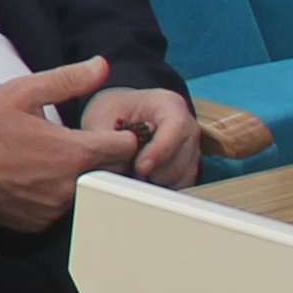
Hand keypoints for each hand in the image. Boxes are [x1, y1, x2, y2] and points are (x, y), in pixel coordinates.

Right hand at [0, 56, 135, 233]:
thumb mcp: (25, 92)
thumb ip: (70, 79)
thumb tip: (100, 66)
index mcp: (74, 151)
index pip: (125, 147)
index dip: (119, 136)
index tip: (105, 132)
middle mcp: (70, 185)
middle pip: (110, 173)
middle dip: (100, 158)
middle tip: (74, 144)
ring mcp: (55, 208)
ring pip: (85, 192)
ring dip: (77, 179)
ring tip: (47, 162)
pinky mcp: (39, 223)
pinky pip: (60, 210)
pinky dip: (54, 197)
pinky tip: (33, 181)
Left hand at [77, 86, 200, 190]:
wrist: (119, 118)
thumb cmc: (113, 112)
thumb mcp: (101, 116)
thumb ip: (106, 138)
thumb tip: (113, 162)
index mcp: (168, 104)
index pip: (176, 126)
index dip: (160, 150)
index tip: (140, 167)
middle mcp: (186, 126)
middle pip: (182, 156)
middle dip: (154, 170)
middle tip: (128, 171)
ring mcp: (191, 148)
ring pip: (182, 175)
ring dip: (156, 181)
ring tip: (132, 171)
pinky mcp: (188, 169)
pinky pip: (181, 186)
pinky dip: (161, 188)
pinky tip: (142, 180)